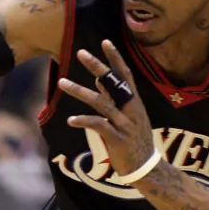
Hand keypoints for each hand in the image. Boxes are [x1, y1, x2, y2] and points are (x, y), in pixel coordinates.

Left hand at [58, 40, 156, 179]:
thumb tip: (99, 80)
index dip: (115, 58)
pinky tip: (70, 120)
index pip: (125, 74)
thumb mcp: (127, 115)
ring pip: (102, 102)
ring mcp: (125, 124)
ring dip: (80, 91)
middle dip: (97, 66)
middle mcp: (131, 109)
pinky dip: (84, 121)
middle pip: (113, 83)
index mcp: (134, 102)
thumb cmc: (133, 139)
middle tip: (80, 52)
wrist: (146, 168)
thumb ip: (113, 98)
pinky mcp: (118, 139)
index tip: (105, 41)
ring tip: (62, 82)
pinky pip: (99, 125)